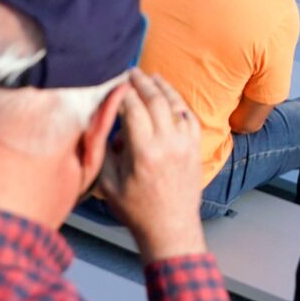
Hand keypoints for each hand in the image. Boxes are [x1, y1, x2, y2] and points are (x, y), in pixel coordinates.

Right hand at [97, 69, 206, 263]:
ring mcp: (185, 145)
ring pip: (175, 105)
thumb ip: (105, 152)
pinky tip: (171, 98)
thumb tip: (105, 125)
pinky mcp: (195, 150)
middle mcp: (168, 144)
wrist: (170, 228)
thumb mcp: (108, 184)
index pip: (133, 109)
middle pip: (155, 100)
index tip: (114, 82)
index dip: (123, 92)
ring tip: (152, 77)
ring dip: (163, 88)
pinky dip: (179, 105)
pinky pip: (189, 118)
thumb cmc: (136, 210)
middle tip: (131, 71)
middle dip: (142, 83)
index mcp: (144, 152)